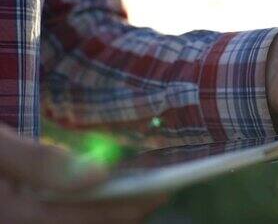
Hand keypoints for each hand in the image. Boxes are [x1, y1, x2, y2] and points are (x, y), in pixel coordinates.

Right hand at [0, 125, 166, 223]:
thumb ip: (39, 163)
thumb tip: (98, 174)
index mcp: (12, 217)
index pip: (84, 218)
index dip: (126, 207)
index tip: (160, 192)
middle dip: (121, 213)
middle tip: (154, 193)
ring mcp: (16, 222)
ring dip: (103, 213)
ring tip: (132, 194)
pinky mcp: (15, 216)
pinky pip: (54, 219)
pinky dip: (80, 210)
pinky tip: (92, 194)